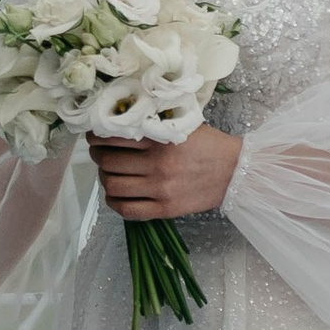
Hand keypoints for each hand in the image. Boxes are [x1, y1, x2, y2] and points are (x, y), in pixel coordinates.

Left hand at [91, 123, 238, 220]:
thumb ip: (154, 122)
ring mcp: (160, 190)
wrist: (235, 172)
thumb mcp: (183, 125)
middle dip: (97, 156)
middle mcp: (158, 166)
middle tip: (99, 152)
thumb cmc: (208, 145)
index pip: (114, 137)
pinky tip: (115, 193)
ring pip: (113, 186)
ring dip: (104, 178)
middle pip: (108, 162)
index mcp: (161, 140)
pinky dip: (114, 202)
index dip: (96, 136)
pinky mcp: (165, 209)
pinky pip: (127, 210)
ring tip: (108, 172)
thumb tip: (121, 119)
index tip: (94, 134)